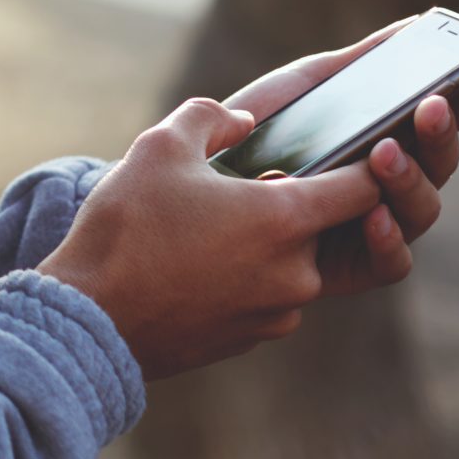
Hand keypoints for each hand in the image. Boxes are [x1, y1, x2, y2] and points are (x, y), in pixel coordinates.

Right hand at [37, 97, 385, 379]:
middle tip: (239, 187)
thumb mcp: (159, 147)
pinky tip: (194, 265)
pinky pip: (266, 297)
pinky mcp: (251, 339)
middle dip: (291, 204)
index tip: (360, 148)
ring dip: (265, 244)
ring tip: (205, 230)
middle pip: (323, 227)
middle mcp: (296, 273)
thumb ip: (210, 118)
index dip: (367, 164)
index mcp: (285, 219)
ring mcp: (277, 314)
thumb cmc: (127, 227)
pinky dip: (245, 278)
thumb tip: (242, 121)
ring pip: (292, 264)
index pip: (365, 188)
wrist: (91, 319)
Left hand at [222, 20, 458, 297]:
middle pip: (439, 164)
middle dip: (443, 133)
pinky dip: (388, 239)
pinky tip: (375, 213)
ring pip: (421, 210)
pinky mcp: (347, 270)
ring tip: (385, 151)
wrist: (190, 187)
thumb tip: (416, 26)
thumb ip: (358, 65)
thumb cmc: (252, 136)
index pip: (440, 119)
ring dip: (411, 178)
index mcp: (387, 140)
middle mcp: (389, 187)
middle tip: (432, 104)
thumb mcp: (302, 92)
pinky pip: (388, 265)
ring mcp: (372, 229)